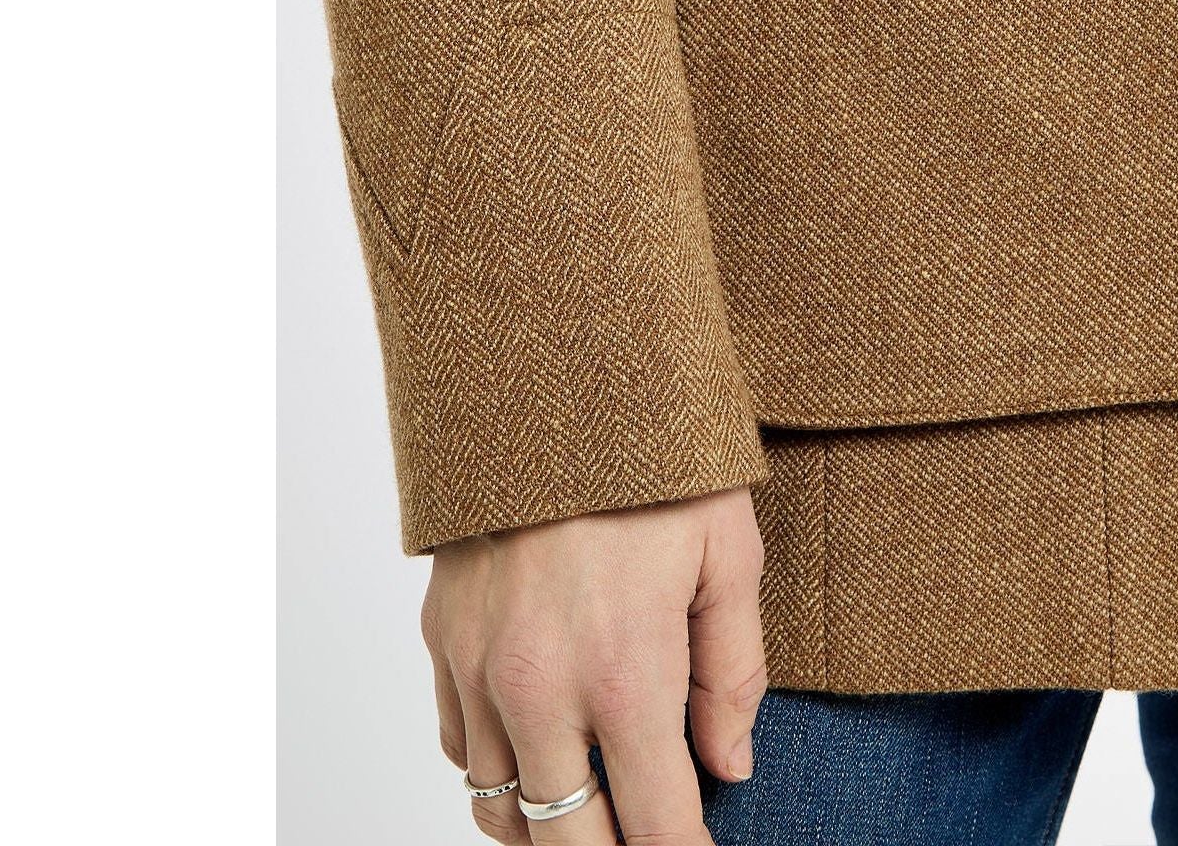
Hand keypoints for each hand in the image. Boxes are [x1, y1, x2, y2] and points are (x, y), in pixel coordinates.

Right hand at [424, 488, 766, 844]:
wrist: (547, 377)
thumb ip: (733, 671)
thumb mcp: (729, 551)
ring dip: (549, 821)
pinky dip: (496, 767)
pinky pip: (459, 747)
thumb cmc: (653, 458)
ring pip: (501, 806)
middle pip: (568, 841)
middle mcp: (540, 689)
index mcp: (625, 675)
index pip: (656, 825)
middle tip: (649, 835)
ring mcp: (480, 669)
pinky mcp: (443, 640)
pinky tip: (538, 747)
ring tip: (595, 809)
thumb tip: (732, 765)